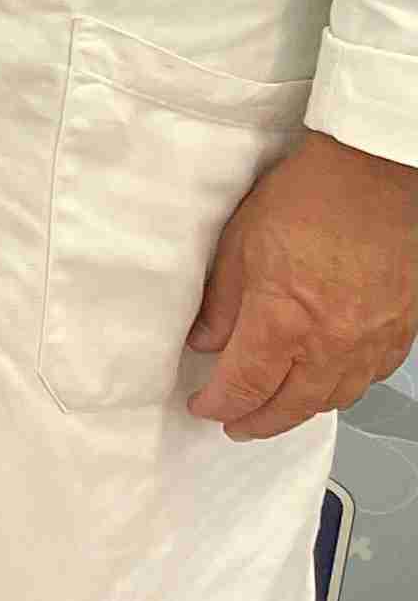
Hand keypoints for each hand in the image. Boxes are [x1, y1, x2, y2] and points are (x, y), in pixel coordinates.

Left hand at [188, 131, 417, 437]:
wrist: (378, 176)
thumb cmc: (311, 197)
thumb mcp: (240, 242)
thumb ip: (222, 301)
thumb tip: (205, 341)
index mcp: (284, 322)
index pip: (244, 385)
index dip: (220, 404)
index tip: (204, 407)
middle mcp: (331, 344)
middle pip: (291, 405)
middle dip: (258, 421)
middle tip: (236, 424)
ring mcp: (371, 342)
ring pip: (334, 398)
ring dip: (300, 410)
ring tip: (276, 409)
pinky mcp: (400, 333)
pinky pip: (368, 378)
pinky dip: (341, 388)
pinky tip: (326, 382)